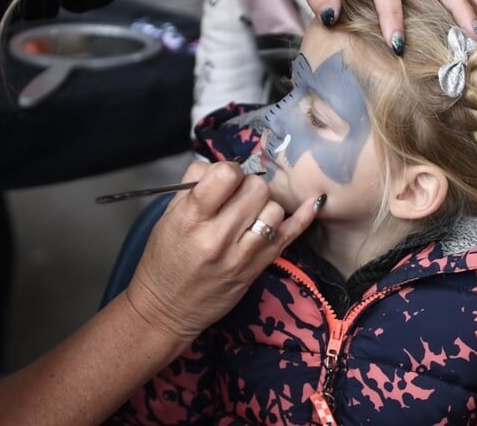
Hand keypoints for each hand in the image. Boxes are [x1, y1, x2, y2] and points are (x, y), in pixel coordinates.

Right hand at [124, 160, 317, 342]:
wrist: (166, 309)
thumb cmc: (164, 260)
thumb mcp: (167, 217)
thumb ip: (194, 186)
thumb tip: (224, 167)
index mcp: (191, 219)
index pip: (226, 175)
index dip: (229, 171)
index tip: (225, 180)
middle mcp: (218, 237)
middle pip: (256, 188)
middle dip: (249, 186)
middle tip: (237, 198)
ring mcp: (241, 255)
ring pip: (274, 209)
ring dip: (264, 205)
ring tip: (249, 214)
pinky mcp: (257, 268)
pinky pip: (289, 236)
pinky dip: (303, 217)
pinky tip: (313, 202)